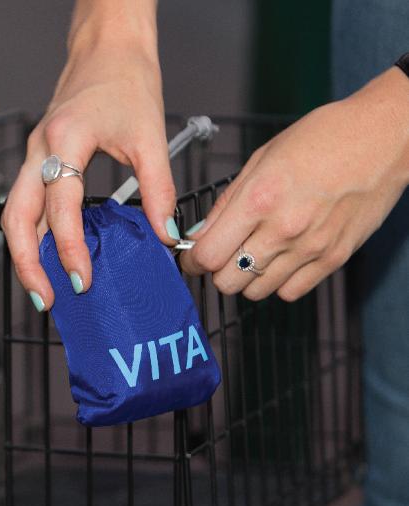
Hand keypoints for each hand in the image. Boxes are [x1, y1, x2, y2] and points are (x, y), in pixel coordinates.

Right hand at [1, 0, 175, 310]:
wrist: (106, 46)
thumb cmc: (127, 81)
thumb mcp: (150, 136)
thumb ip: (159, 190)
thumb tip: (165, 236)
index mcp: (65, 140)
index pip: (60, 207)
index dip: (70, 249)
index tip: (85, 281)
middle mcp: (39, 150)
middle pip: (15, 217)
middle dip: (27, 264)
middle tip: (47, 300)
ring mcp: (33, 156)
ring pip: (13, 214)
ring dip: (24, 255)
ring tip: (43, 289)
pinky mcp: (38, 161)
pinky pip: (26, 205)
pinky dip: (33, 236)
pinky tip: (51, 258)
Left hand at [180, 67, 408, 300]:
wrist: (385, 138)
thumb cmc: (322, 139)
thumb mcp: (262, 160)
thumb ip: (227, 204)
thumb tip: (199, 236)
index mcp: (260, 198)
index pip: (208, 255)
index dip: (193, 261)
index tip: (193, 259)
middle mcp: (284, 228)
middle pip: (227, 282)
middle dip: (218, 271)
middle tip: (224, 255)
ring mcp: (310, 248)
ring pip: (255, 293)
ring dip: (247, 278)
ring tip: (255, 253)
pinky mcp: (333, 259)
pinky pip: (289, 293)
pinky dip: (278, 283)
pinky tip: (281, 260)